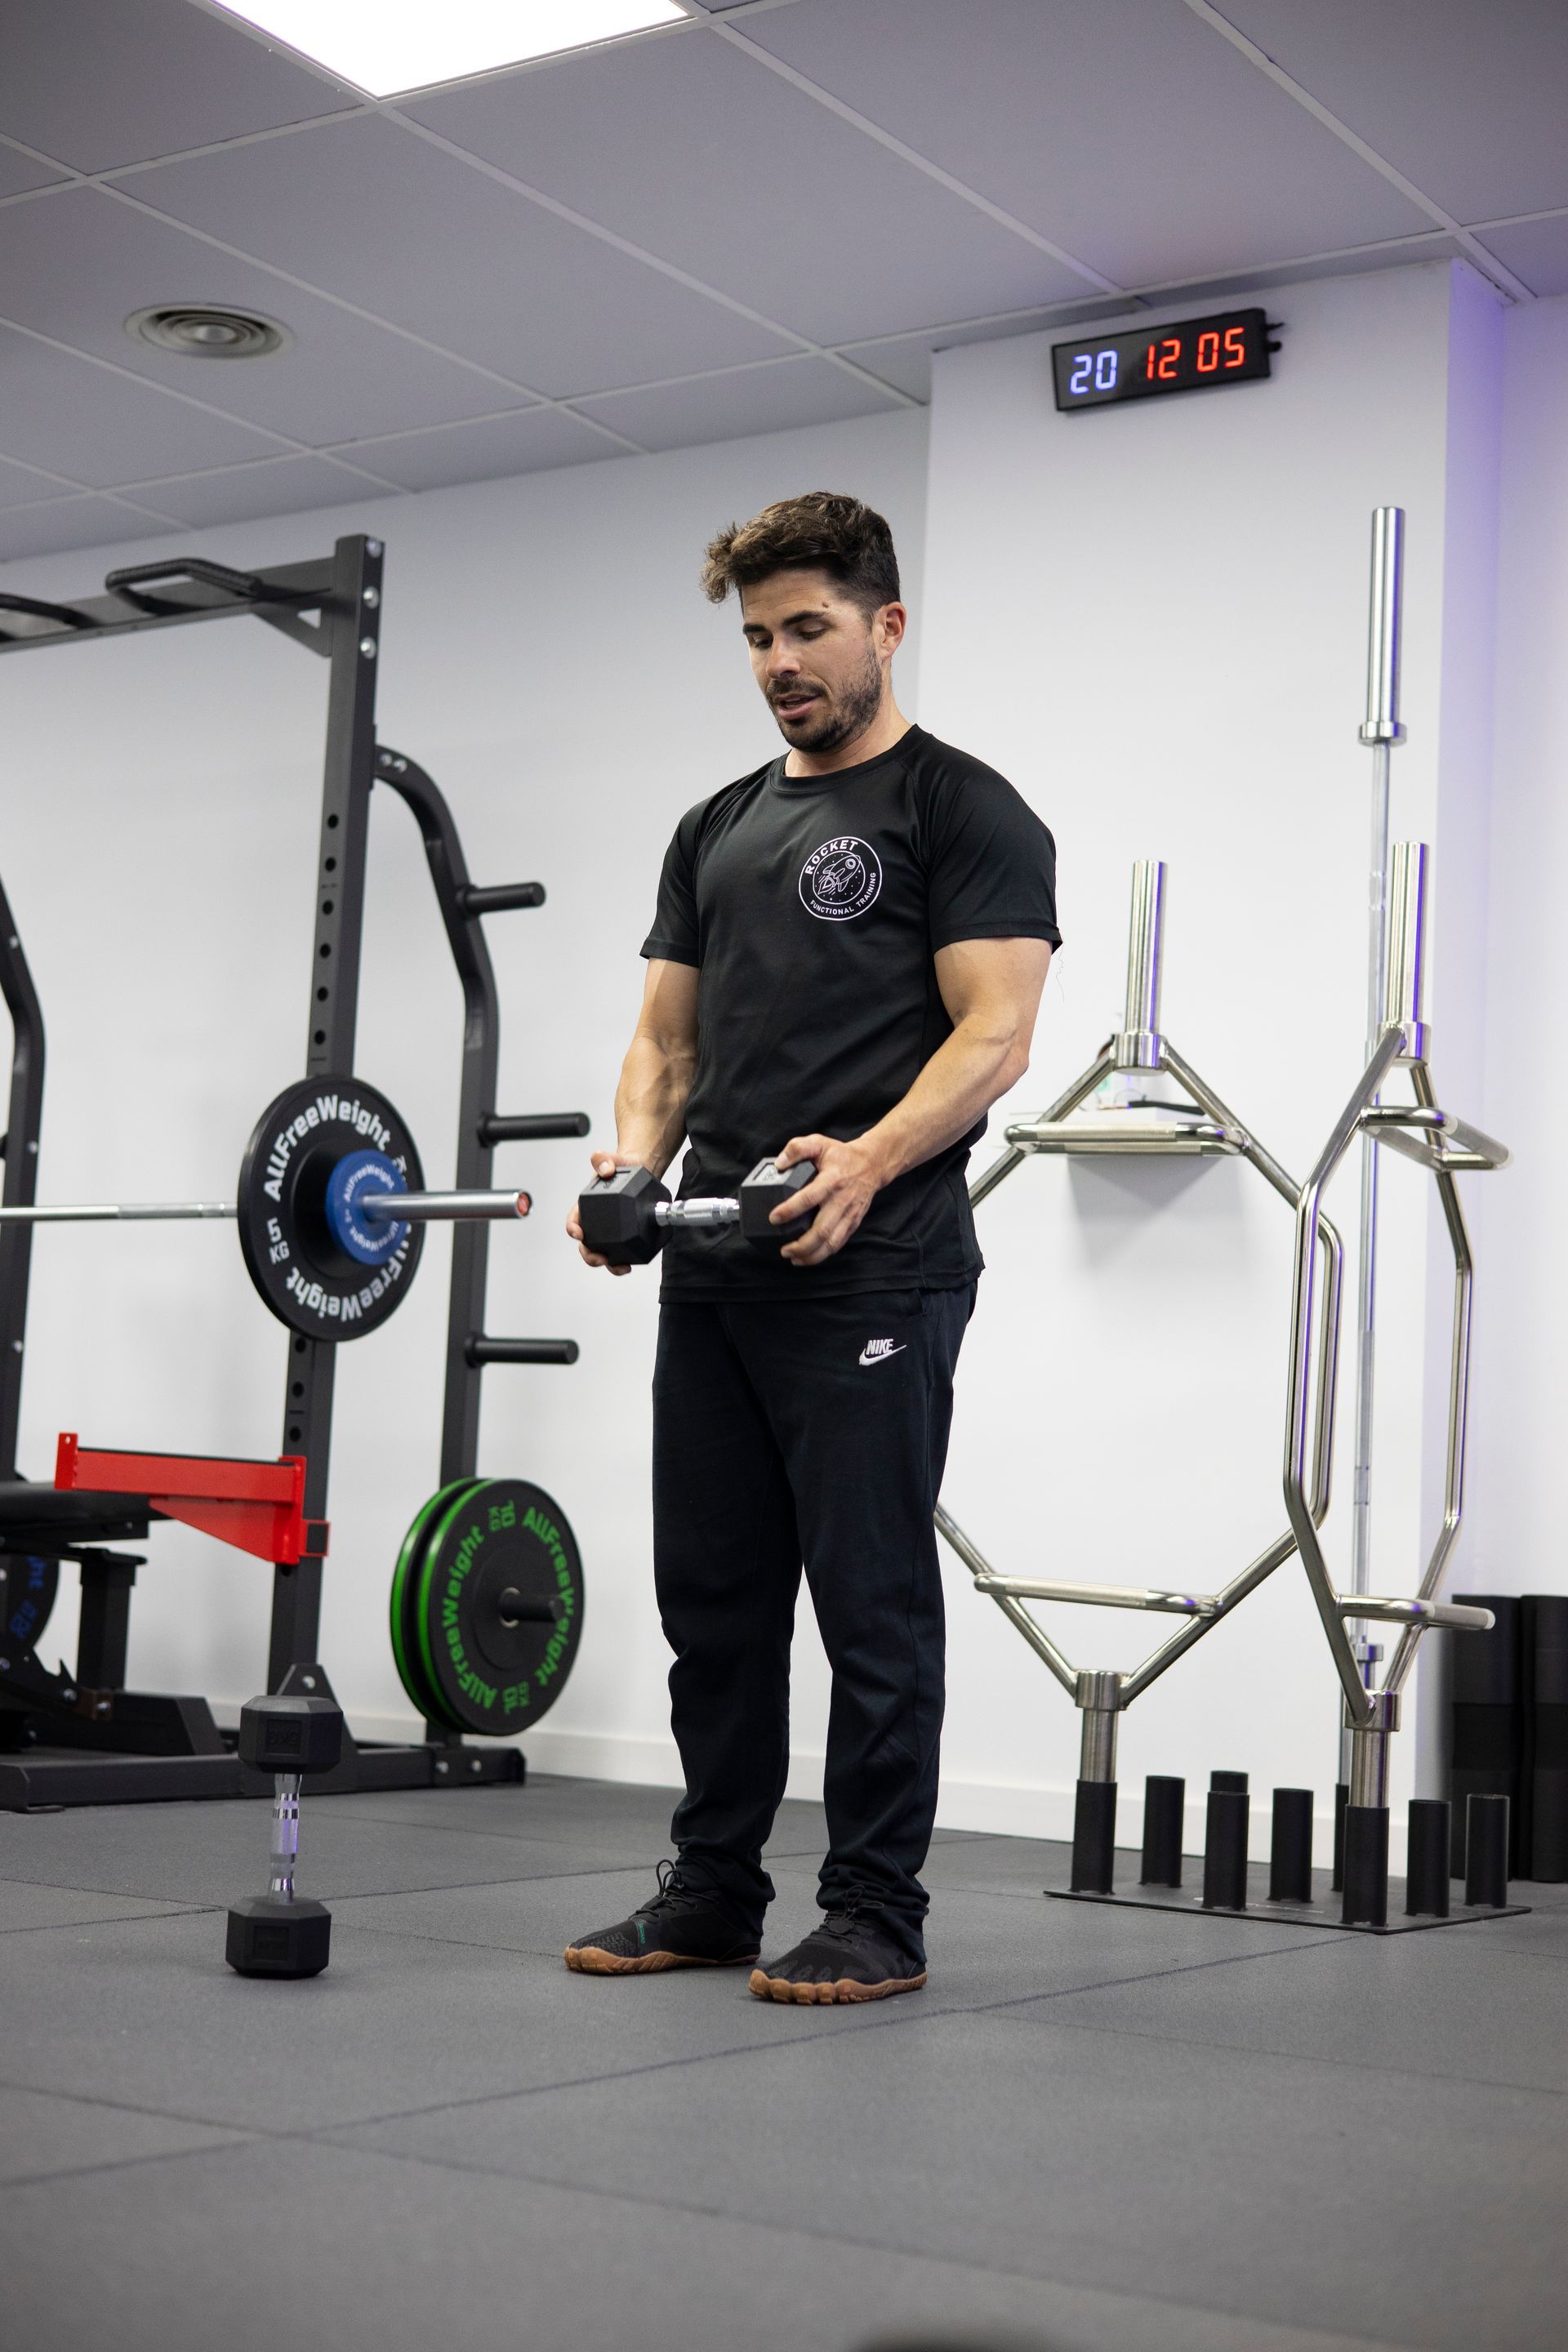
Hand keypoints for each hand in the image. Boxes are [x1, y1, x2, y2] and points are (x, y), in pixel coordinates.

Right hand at [566, 1149, 636, 1274]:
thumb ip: (604, 1160)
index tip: (578, 1233)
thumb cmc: (621, 1167)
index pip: (573, 1221)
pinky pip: (620, 1252)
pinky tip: (631, 1263)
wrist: (641, 1170)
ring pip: (603, 1253)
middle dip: (590, 1255)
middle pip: (586, 1245)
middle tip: (601, 1257)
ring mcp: (610, 1232)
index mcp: (586, 1207)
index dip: (573, 1229)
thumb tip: (605, 1169)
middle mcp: (596, 1223)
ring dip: (609, 1264)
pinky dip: (623, 1261)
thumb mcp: (612, 1160)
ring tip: (621, 1266)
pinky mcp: (624, 1237)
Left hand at [773, 1133, 883, 1266]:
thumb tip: (779, 1164)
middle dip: (802, 1244)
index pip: (809, 1197)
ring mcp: (849, 1214)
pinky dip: (823, 1254)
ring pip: (831, 1242)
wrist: (872, 1165)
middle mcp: (842, 1200)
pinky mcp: (853, 1223)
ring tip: (793, 1258)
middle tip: (784, 1249)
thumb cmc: (842, 1156)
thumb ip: (797, 1148)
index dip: (790, 1210)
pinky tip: (808, 1257)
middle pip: (822, 1229)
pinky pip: (838, 1244)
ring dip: (812, 1255)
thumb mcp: (819, 1143)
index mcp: (832, 1179)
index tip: (774, 1217)